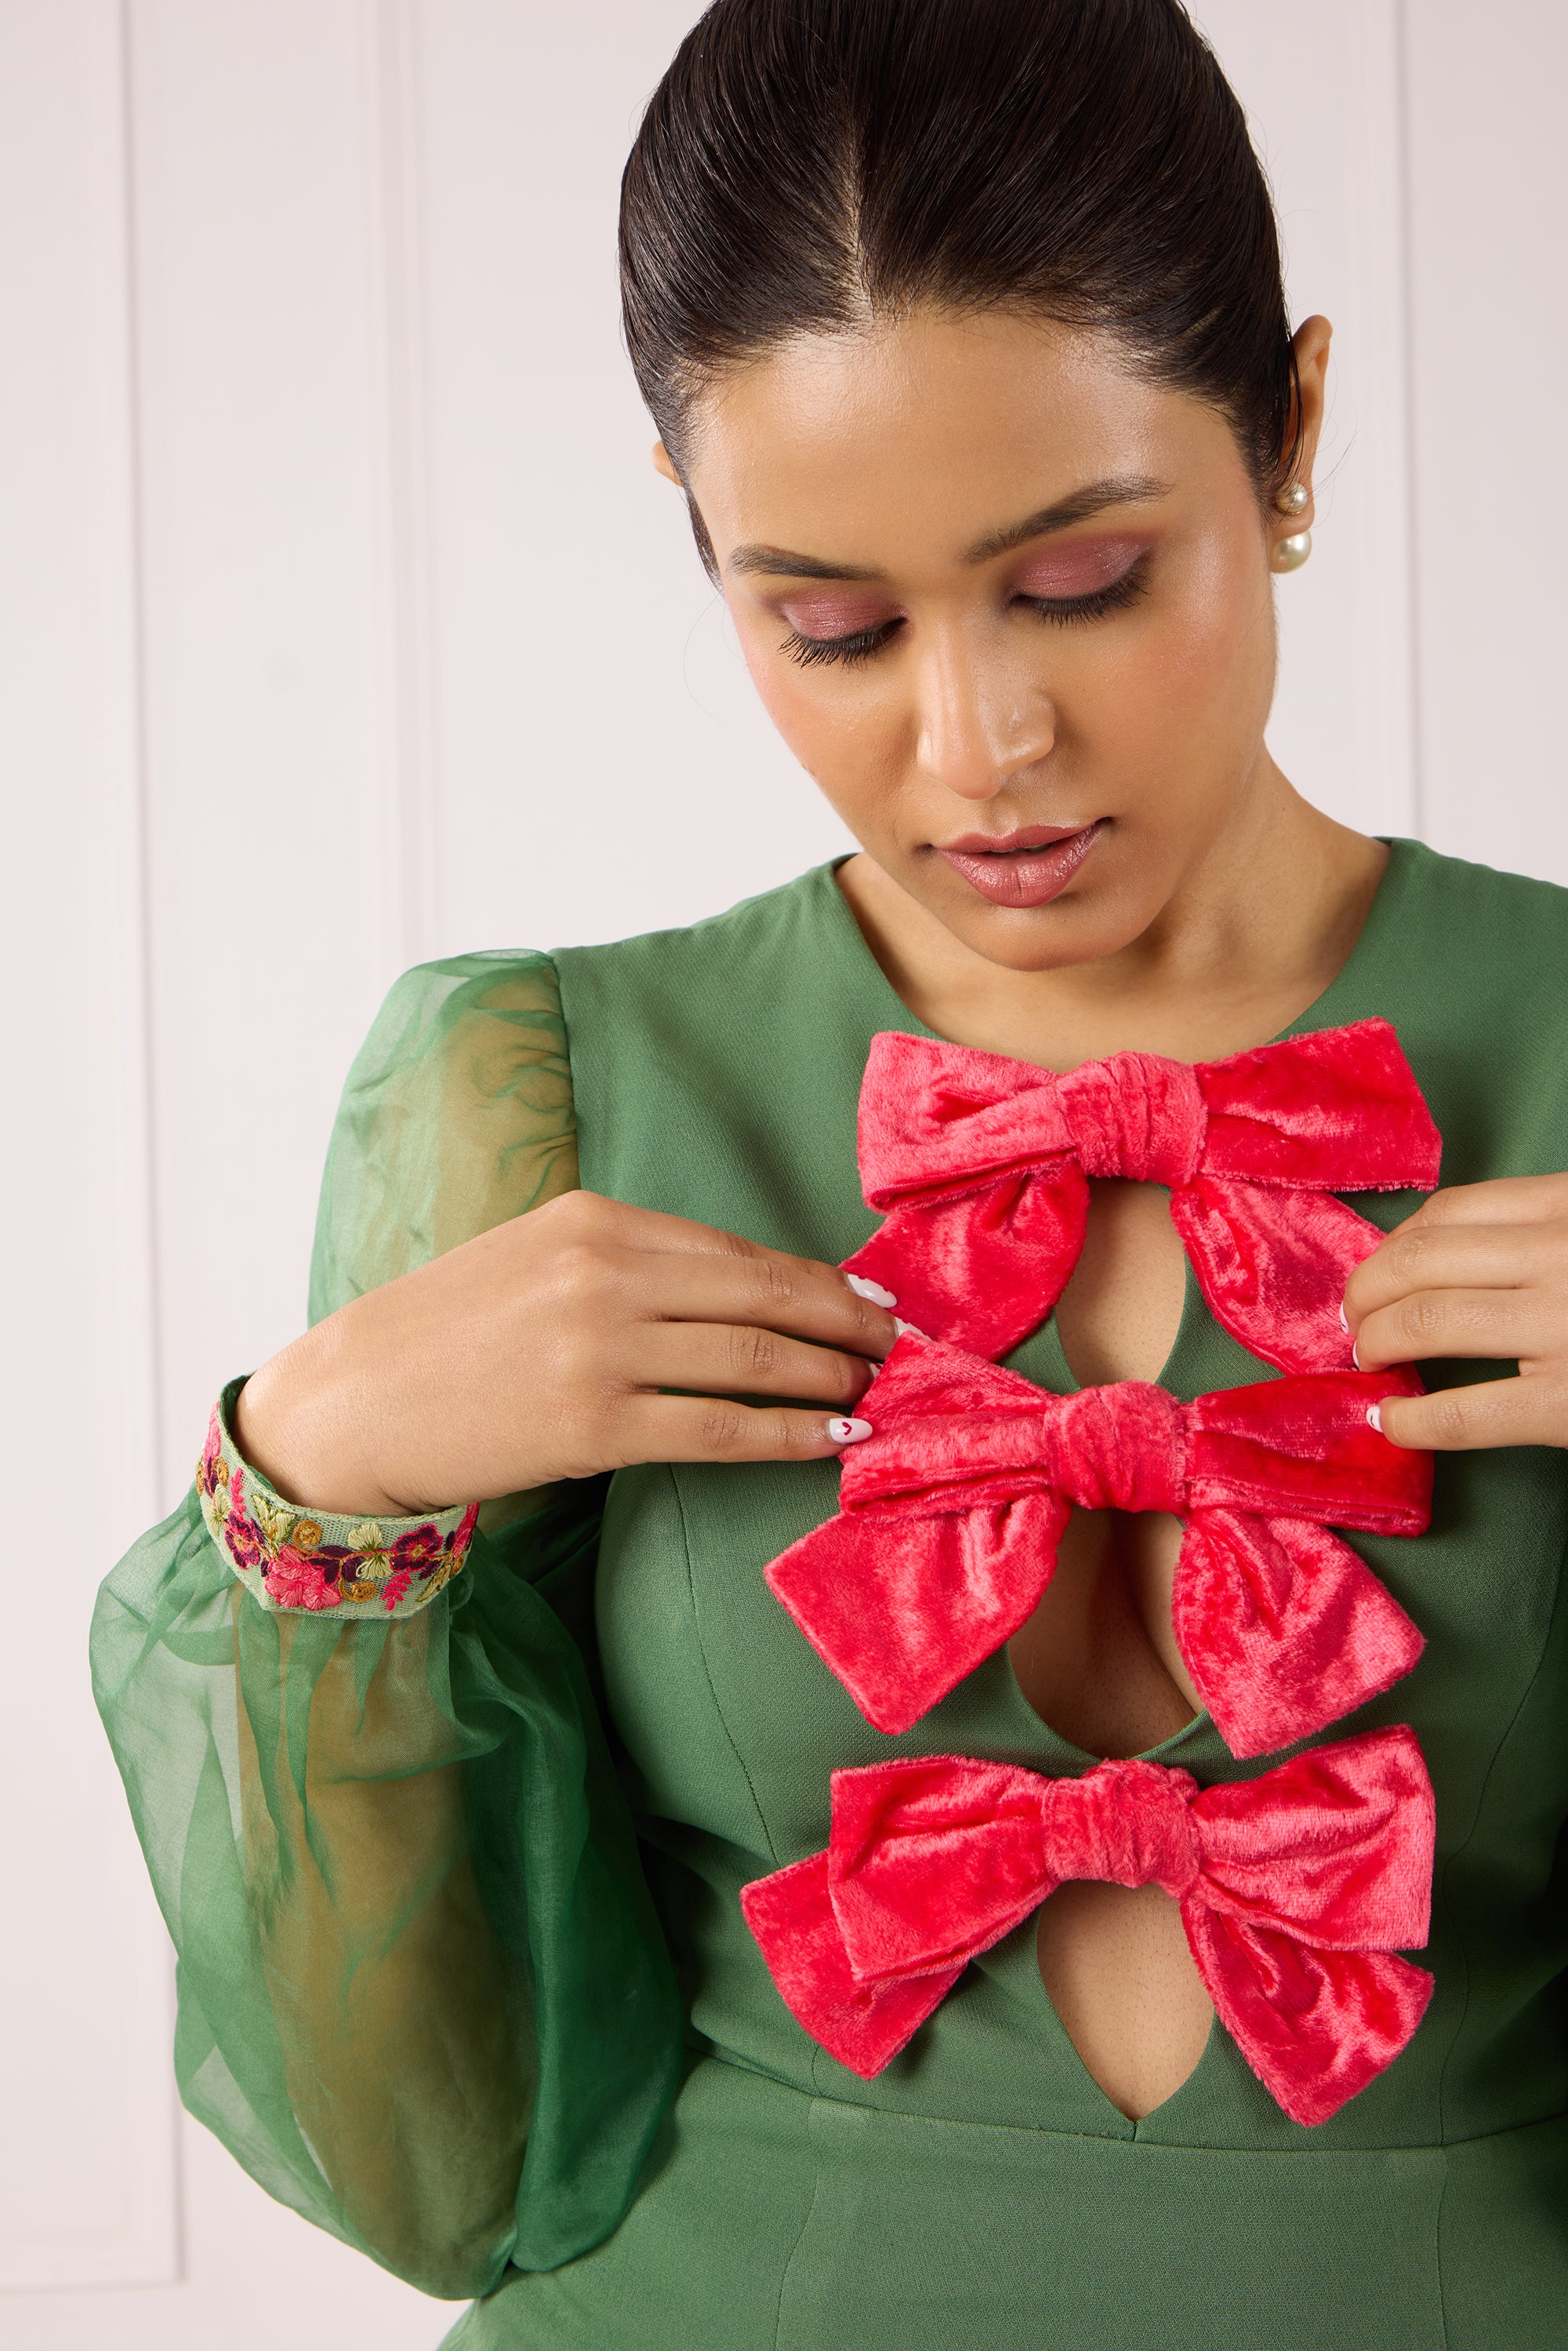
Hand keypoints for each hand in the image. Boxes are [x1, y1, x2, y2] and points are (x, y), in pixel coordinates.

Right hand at [234, 1191, 899, 1514]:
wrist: (353, 1403)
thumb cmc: (446, 1333)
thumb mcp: (535, 1258)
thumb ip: (627, 1262)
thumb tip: (743, 1293)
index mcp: (595, 1220)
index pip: (738, 1250)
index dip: (819, 1279)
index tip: (872, 1301)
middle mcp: (604, 1273)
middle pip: (765, 1296)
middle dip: (847, 1323)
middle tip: (901, 1348)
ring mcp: (599, 1350)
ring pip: (755, 1361)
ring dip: (832, 1379)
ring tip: (877, 1394)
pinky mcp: (591, 1426)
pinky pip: (719, 1431)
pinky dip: (790, 1435)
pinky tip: (833, 1440)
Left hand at [1343, 1174, 1567, 1450]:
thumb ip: (1537, 1234)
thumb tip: (1433, 1259)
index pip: (1450, 1212)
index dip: (1394, 1246)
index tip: (1379, 1274)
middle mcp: (1560, 1254)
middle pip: (1421, 1260)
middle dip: (1367, 1292)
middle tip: (1353, 1320)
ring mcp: (1563, 1327)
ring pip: (1427, 1321)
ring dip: (1375, 1341)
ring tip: (1367, 1359)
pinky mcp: (1567, 1405)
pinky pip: (1462, 1413)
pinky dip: (1410, 1420)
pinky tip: (1391, 1420)